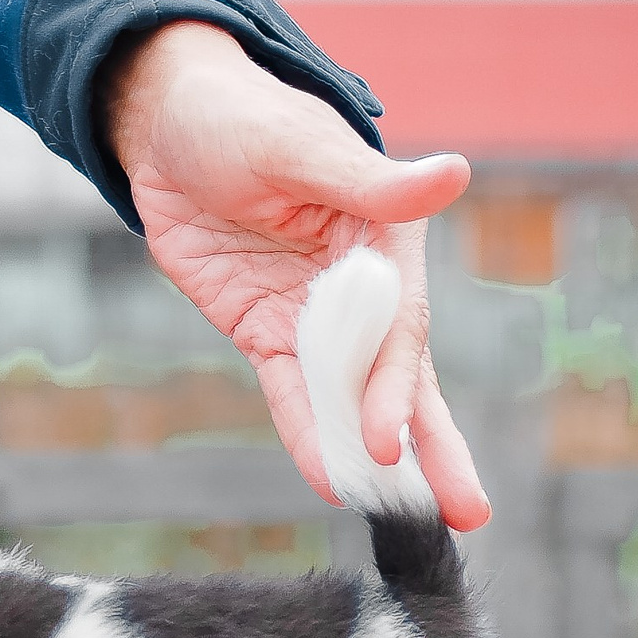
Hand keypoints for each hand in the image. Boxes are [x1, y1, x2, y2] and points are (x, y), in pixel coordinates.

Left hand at [101, 19, 488, 527]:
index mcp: (387, 238)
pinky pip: (292, 394)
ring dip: (378, 458)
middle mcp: (362, 287)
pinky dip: (309, 437)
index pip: (400, 328)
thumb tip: (452, 174)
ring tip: (413, 520)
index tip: (389, 440)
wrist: (169, 124)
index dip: (395, 387)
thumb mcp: (302, 146)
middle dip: (431, 446)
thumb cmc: (244, 116)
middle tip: (467, 513)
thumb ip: (372, 183)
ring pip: (350, 398)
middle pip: (399, 377)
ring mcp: (314, 316)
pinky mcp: (267, 331)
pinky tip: (331, 481)